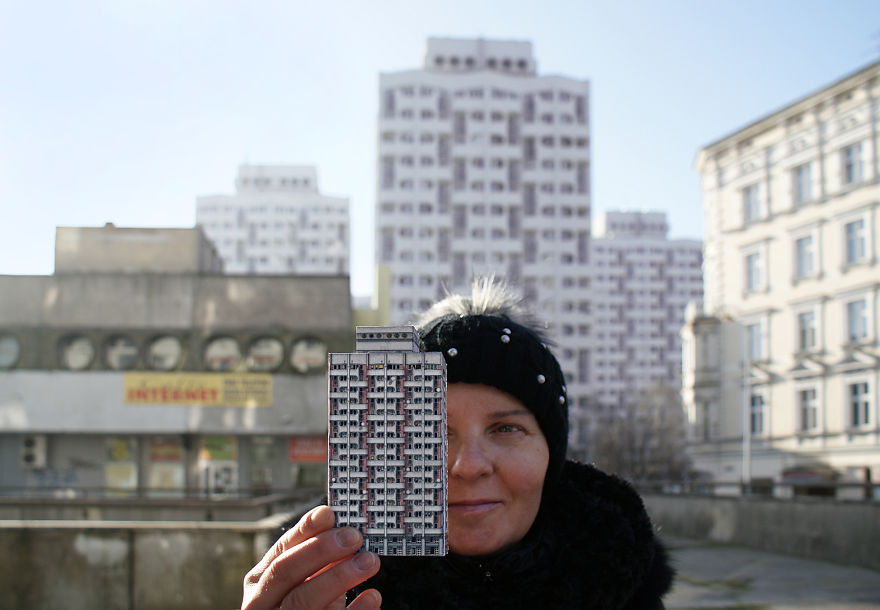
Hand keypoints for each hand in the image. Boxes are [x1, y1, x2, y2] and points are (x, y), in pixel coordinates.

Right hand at [242, 505, 381, 608]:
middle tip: (354, 536)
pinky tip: (373, 596)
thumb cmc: (303, 602)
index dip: (304, 531)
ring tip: (370, 561)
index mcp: (259, 582)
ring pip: (304, 600)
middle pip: (285, 572)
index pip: (280, 551)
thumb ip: (315, 559)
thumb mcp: (301, 580)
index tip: (329, 513)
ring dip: (339, 577)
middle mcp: (263, 604)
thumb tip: (344, 532)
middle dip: (320, 550)